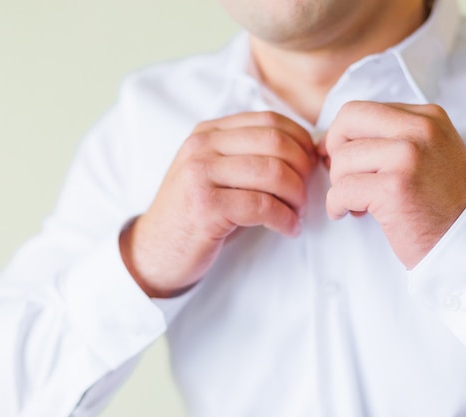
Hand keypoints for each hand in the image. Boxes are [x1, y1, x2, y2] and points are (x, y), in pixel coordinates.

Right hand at [120, 111, 316, 296]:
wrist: (156, 251)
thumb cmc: (197, 214)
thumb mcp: (219, 174)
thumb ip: (251, 156)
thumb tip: (309, 152)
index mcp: (209, 132)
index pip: (270, 120)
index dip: (301, 142)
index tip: (310, 167)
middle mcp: (202, 146)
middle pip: (276, 143)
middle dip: (302, 170)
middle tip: (306, 195)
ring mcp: (200, 174)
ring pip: (272, 172)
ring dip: (296, 197)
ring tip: (297, 213)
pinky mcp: (204, 206)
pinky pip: (262, 206)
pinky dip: (285, 219)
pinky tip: (288, 229)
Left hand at [323, 101, 465, 268]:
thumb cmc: (443, 205)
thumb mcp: (427, 155)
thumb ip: (390, 139)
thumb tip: (332, 139)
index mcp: (427, 118)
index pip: (362, 110)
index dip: (343, 136)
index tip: (343, 159)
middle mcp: (420, 130)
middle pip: (347, 121)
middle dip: (335, 151)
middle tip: (344, 177)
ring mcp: (407, 157)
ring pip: (342, 159)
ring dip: (340, 185)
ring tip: (359, 203)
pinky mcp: (394, 188)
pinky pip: (342, 190)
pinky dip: (337, 206)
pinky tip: (349, 213)